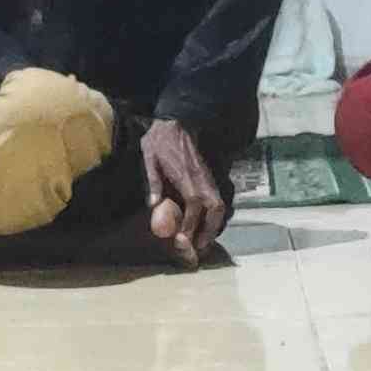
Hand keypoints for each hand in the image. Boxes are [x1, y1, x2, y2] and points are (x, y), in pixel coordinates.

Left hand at [140, 118, 226, 265]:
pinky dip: (214, 217)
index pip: (194, 205)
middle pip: (215, 209)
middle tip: (197, 248)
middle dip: (209, 230)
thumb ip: (153, 181)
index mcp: (187, 176)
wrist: (176, 123)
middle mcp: (202, 180)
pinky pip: (217, 201)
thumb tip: (154, 205)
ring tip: (202, 242)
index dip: (190, 225)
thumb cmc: (160, 141)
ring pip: (220, 206)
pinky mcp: (208, 179)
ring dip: (214, 226)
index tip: (182, 241)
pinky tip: (205, 227)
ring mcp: (208, 179)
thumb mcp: (150, 158)